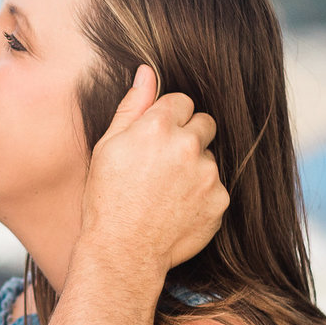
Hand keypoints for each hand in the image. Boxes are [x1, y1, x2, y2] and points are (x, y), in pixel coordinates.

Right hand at [80, 65, 225, 272]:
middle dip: (188, 137)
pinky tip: (177, 210)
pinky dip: (201, 197)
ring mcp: (207, 174)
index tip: (155, 140)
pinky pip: (216, 188)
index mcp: (157, 126)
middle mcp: (187, 145)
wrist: (122, 252)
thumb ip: (132, 106)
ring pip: (209, 158)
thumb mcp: (108, 147)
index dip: (168, 119)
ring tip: (166, 193)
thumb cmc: (106, 199)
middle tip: (163, 165)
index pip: (181, 101)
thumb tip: (147, 72)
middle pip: (204, 123)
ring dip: (194, 168)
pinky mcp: (219, 201)